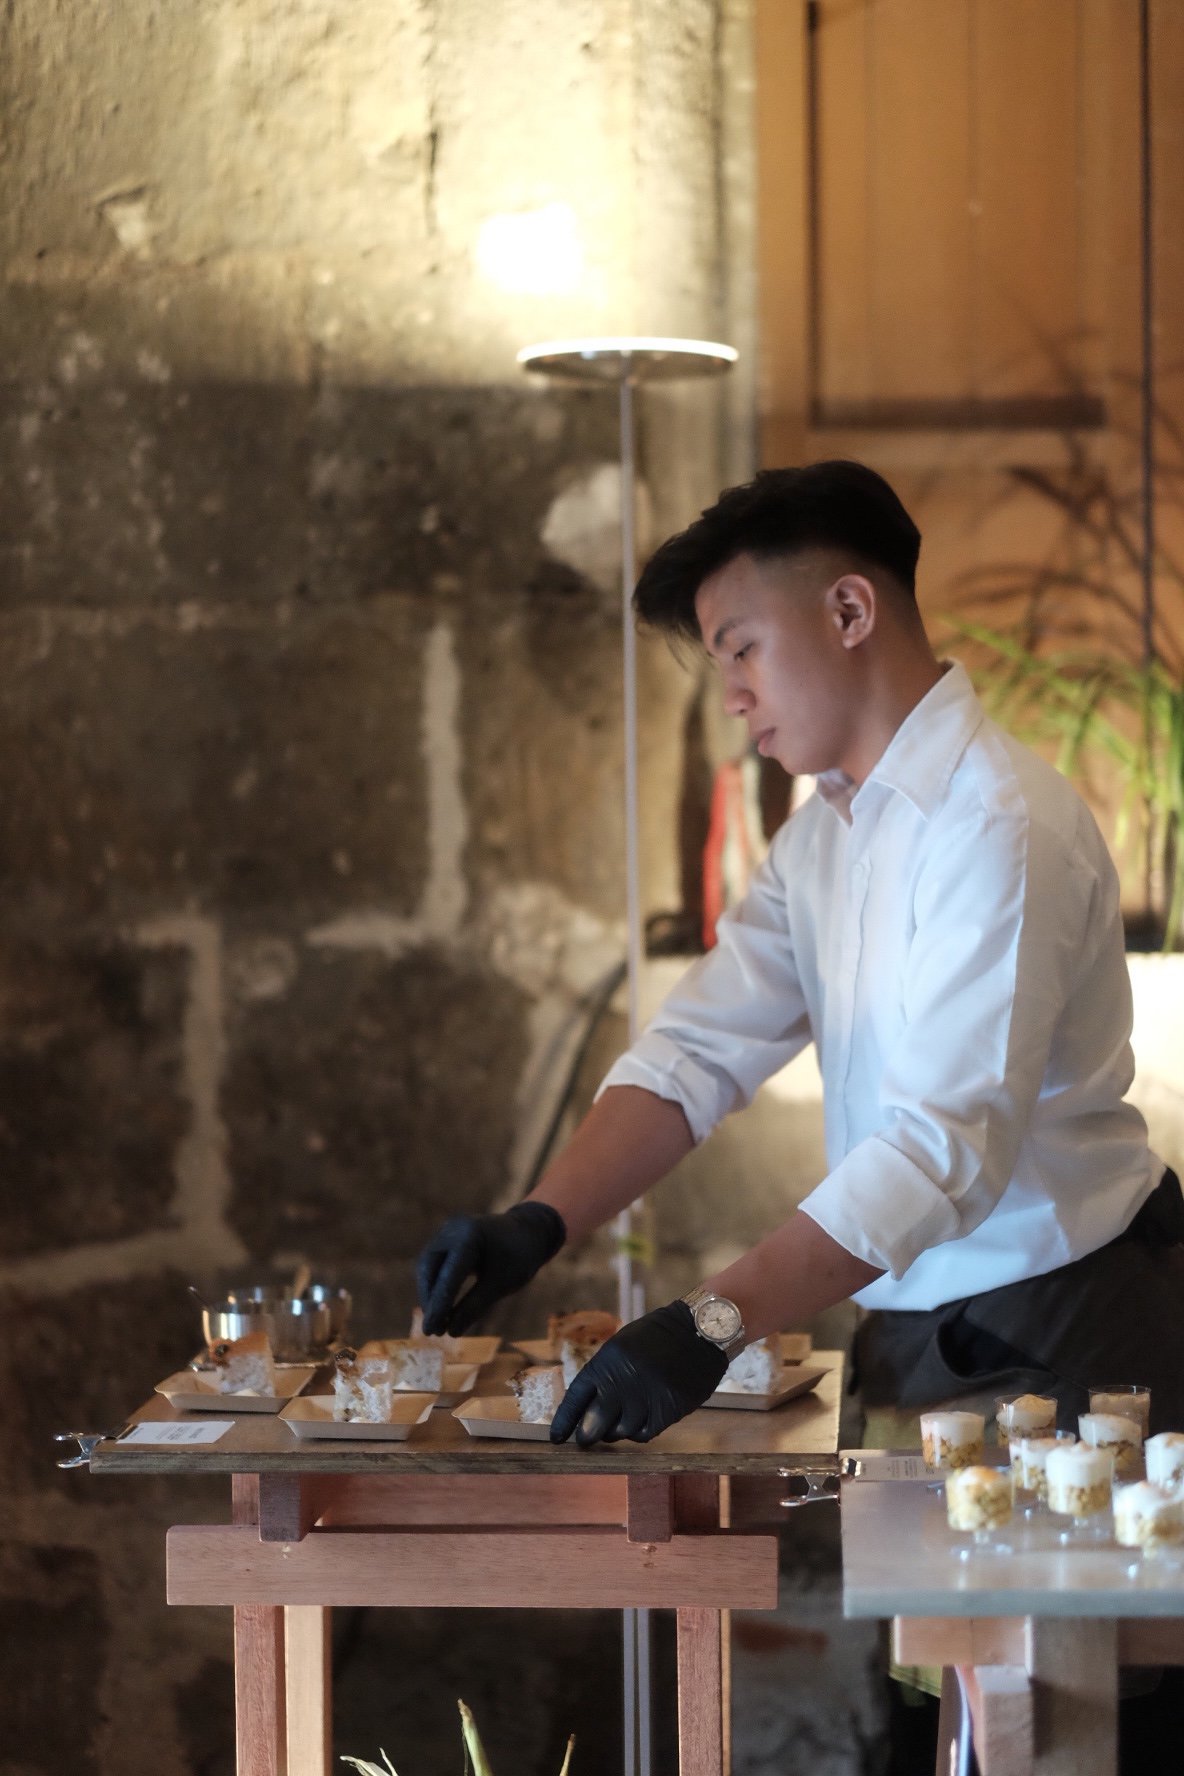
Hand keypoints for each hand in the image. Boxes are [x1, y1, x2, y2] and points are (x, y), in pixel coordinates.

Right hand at [416, 1201, 565, 1335]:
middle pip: (430, 1268)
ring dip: (430, 1295)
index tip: (431, 1330)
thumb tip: (452, 1332)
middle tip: (432, 1331)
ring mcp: (447, 1231)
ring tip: (437, 1324)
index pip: (449, 1274)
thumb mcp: (501, 1285)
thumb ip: (475, 1306)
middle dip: (430, 1300)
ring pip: (427, 1267)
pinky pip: (433, 1264)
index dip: (439, 1304)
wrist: (527, 1232)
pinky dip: (435, 1286)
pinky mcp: (445, 1238)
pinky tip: (440, 1307)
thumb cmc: (519, 1258)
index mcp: (470, 1235)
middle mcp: (453, 1229)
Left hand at [550, 1301, 727, 1446]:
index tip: (557, 1436)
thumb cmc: (657, 1338)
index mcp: (609, 1360)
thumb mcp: (623, 1346)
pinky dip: (639, 1432)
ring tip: (622, 1421)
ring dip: (617, 1432)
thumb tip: (585, 1411)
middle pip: (595, 1423)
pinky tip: (641, 1421)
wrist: (699, 1332)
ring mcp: (648, 1395)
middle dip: (587, 1435)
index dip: (565, 1419)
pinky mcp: (669, 1408)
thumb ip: (605, 1375)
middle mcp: (625, 1379)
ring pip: (621, 1431)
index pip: (577, 1396)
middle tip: (586, 1439)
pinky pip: (645, 1433)